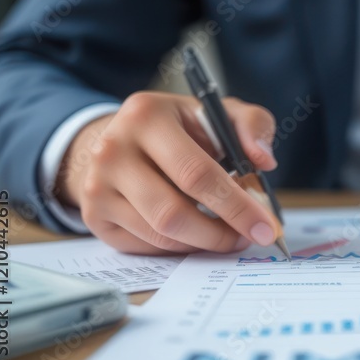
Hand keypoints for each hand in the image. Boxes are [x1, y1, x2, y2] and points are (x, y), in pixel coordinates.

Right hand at [58, 91, 279, 254]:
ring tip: (227, 233)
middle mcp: (112, 150)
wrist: (122, 138)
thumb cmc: (180, 129)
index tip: (266, 225)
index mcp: (146, 116)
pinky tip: (196, 232)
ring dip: (203, 242)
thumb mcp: (218, 113)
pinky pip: (146, 245)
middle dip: (221, 233)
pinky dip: (180, 246)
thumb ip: (252, 125)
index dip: (236, 205)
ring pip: (160, 235)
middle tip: (249, 238)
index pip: (196, 172)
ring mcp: (97, 186)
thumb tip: (264, 161)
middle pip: (173, 212)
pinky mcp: (93, 215)